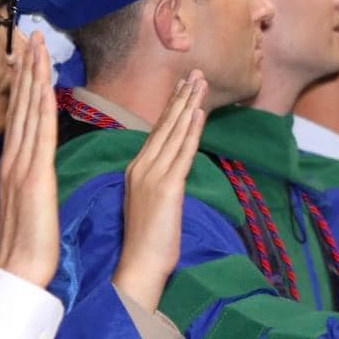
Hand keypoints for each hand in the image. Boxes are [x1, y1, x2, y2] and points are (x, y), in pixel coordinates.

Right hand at [0, 37, 62, 288]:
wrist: (20, 272)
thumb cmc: (28, 246)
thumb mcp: (29, 205)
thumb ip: (30, 182)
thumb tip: (35, 169)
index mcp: (13, 166)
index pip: (19, 117)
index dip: (24, 85)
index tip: (30, 57)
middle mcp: (13, 160)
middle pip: (19, 105)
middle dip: (27, 69)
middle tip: (32, 36)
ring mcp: (20, 166)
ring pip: (27, 111)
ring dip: (32, 76)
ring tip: (37, 45)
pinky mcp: (33, 176)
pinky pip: (37, 133)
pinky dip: (38, 105)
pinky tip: (42, 84)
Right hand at [114, 72, 208, 310]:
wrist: (140, 265)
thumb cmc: (147, 243)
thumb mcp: (153, 205)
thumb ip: (161, 184)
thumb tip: (175, 174)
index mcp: (137, 170)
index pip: (158, 132)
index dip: (172, 108)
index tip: (183, 87)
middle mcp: (142, 167)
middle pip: (165, 125)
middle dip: (182, 97)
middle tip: (196, 72)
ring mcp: (153, 175)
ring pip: (175, 133)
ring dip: (189, 105)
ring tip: (201, 83)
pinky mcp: (167, 187)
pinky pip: (183, 153)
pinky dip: (191, 130)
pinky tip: (199, 113)